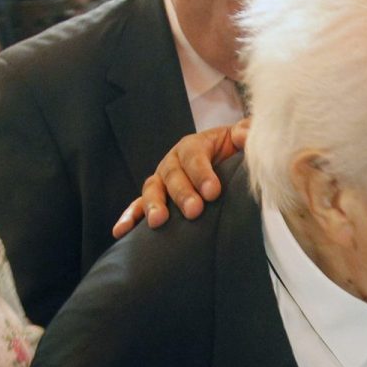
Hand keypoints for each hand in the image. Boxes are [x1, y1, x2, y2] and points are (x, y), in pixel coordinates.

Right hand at [111, 119, 249, 235]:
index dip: (202, 173)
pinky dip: (129, 217)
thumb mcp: (241, 141)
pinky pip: (138, 207)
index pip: (194, 156)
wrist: (225, 167)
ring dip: (153, 205)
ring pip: (152, 190)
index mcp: (193, 146)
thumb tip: (246, 134)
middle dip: (182, 194)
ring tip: (158, 222)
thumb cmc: (233, 155)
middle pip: (173, 175)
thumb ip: (245, 134)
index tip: (213, 192)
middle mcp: (173, 162)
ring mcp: (161, 181)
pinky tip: (121, 232)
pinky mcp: (154, 200)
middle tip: (194, 211)